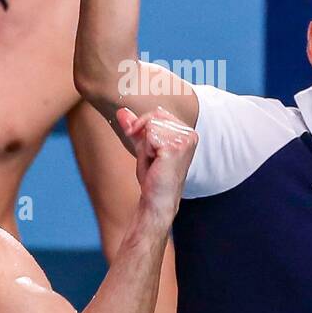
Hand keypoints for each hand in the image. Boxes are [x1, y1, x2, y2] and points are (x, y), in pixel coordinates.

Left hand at [118, 105, 197, 222]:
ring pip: (151, 125)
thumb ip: (136, 129)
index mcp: (187, 132)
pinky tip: (154, 164)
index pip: (159, 113)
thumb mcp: (144, 148)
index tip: (144, 145)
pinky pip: (149, 135)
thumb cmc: (153, 179)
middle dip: (145, 138)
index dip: (144, 126)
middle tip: (151, 159)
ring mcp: (185, 140)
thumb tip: (121, 111)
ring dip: (145, 146)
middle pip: (154, 116)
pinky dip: (146, 150)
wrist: (156, 201)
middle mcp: (190, 134)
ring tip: (154, 162)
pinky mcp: (176, 147)